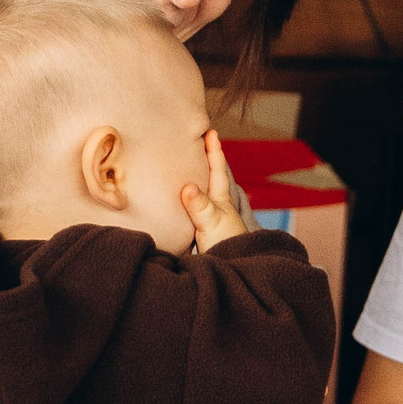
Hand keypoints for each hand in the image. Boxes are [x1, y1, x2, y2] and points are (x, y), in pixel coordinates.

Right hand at [179, 130, 250, 251]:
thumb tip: (187, 188)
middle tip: (195, 144)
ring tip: (181, 169)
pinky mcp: (197, 234)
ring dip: (191, 182)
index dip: (214, 150)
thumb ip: (200, 206)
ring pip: (198, 196)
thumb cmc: (226, 245)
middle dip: (203, 162)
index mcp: (220, 200)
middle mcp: (214, 207)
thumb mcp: (212, 222)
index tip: (211, 131)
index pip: (217, 170)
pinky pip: (187, 212)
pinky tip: (173, 203)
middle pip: (208, 179)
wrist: (229, 272)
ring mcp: (207, 220)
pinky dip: (180, 204)